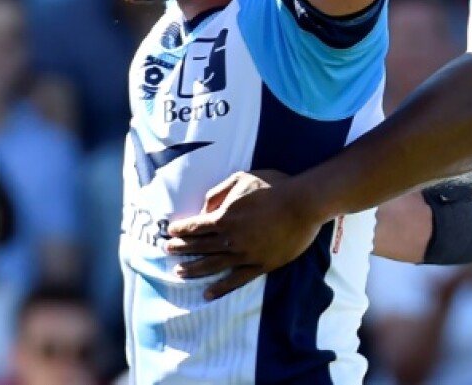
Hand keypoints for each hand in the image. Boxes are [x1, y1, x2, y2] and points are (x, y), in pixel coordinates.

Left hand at [166, 171, 321, 298]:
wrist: (303, 204)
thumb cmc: (274, 186)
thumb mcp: (242, 178)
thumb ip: (219, 192)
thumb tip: (205, 208)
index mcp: (225, 216)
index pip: (196, 226)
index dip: (181, 230)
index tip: (170, 233)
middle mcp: (231, 238)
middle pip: (200, 246)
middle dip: (182, 249)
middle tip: (168, 251)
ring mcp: (245, 254)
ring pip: (213, 265)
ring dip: (194, 269)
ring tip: (179, 273)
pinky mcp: (260, 265)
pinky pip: (236, 280)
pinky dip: (221, 288)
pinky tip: (208, 293)